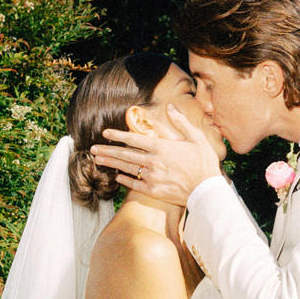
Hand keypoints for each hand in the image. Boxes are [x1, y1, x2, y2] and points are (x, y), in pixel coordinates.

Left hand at [91, 106, 221, 205]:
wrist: (207, 190)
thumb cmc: (204, 162)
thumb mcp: (196, 137)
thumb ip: (180, 122)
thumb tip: (170, 107)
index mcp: (161, 147)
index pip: (134, 139)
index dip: (118, 135)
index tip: (105, 133)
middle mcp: (153, 162)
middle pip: (125, 155)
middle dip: (107, 150)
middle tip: (92, 149)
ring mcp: (152, 177)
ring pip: (127, 169)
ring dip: (111, 164)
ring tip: (97, 161)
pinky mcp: (154, 191)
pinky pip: (135, 185)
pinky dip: (125, 180)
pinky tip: (117, 177)